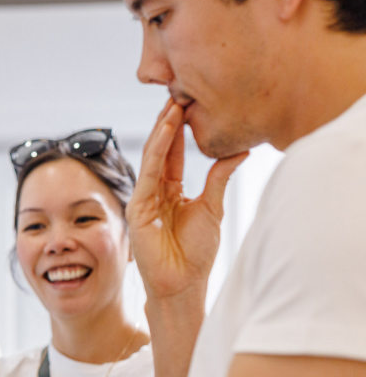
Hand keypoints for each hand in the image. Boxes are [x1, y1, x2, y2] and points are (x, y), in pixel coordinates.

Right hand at [126, 99, 248, 303]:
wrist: (183, 283)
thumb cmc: (195, 253)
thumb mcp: (212, 207)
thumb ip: (219, 178)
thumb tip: (239, 150)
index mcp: (170, 192)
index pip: (173, 154)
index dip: (180, 130)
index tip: (189, 104)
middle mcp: (153, 192)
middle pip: (160, 151)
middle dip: (168, 123)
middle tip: (178, 94)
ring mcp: (143, 199)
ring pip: (152, 157)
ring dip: (162, 131)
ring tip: (173, 106)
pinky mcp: (137, 208)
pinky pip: (147, 173)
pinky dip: (156, 151)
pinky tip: (165, 132)